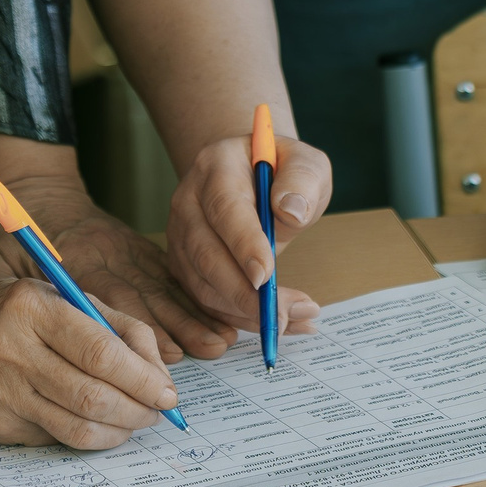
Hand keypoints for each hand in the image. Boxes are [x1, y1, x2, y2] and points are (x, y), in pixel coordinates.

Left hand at [0, 170, 227, 360]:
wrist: (30, 187)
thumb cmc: (4, 235)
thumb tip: (0, 341)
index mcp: (69, 261)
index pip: (106, 301)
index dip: (135, 333)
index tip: (162, 357)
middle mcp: (104, 254)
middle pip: (143, 296)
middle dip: (174, 332)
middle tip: (201, 359)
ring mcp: (124, 249)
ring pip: (162, 284)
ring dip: (191, 315)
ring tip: (220, 340)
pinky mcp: (136, 247)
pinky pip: (167, 274)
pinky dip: (190, 298)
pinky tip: (214, 317)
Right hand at [0, 247, 178, 448]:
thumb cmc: (1, 308)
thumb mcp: (52, 293)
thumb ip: (109, 321)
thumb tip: (157, 366)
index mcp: (33, 308)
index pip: (103, 353)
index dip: (145, 380)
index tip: (168, 393)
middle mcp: (14, 352)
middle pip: (94, 398)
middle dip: (139, 411)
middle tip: (157, 413)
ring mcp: (0, 393)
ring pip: (77, 430)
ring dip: (117, 432)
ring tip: (132, 422)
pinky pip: (52, 439)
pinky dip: (82, 435)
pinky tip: (90, 423)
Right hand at [164, 132, 326, 341]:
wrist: (252, 174)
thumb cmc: (281, 170)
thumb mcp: (305, 163)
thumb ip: (302, 180)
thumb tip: (291, 211)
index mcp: (217, 167)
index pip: (224, 208)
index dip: (243, 244)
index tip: (266, 276)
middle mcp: (188, 200)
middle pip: (204, 253)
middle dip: (242, 293)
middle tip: (283, 314)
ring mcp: (180, 233)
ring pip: (201, 283)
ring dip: (244, 312)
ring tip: (293, 320)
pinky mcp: (184, 262)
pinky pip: (205, 299)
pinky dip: (239, 318)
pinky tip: (275, 323)